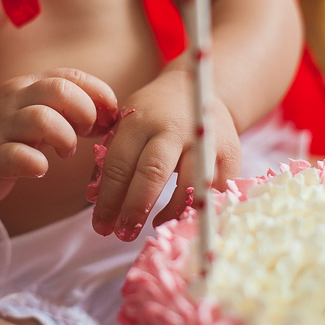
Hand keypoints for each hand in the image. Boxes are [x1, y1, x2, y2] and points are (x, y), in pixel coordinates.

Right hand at [0, 68, 117, 205]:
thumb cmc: (3, 135)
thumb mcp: (33, 112)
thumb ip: (66, 109)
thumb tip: (110, 116)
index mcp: (28, 86)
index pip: (71, 76)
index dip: (99, 95)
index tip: (107, 118)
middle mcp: (13, 101)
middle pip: (59, 90)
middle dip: (84, 113)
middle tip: (86, 134)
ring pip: (41, 119)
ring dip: (65, 138)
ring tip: (65, 152)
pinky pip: (17, 156)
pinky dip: (37, 164)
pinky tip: (40, 169)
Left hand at [90, 69, 241, 240]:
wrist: (200, 90)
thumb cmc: (153, 116)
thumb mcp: (126, 125)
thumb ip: (110, 159)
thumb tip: (94, 199)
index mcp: (139, 121)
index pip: (119, 165)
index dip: (109, 200)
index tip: (100, 226)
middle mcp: (172, 128)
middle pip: (152, 173)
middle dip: (135, 208)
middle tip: (123, 234)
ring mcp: (204, 139)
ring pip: (189, 184)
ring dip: (170, 212)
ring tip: (154, 226)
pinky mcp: (230, 152)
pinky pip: (216, 189)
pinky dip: (201, 207)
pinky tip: (185, 217)